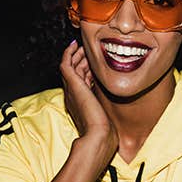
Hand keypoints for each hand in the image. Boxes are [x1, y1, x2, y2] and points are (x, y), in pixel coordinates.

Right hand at [60, 40, 116, 163]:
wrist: (98, 136)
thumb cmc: (104, 134)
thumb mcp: (106, 120)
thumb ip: (107, 115)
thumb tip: (116, 119)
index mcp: (80, 105)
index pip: (82, 83)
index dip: (87, 72)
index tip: (95, 65)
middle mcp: (73, 97)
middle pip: (75, 74)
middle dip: (81, 62)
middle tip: (87, 51)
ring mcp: (71, 90)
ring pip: (70, 67)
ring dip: (76, 56)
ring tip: (82, 46)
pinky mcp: (72, 84)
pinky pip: (65, 64)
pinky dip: (68, 54)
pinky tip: (74, 45)